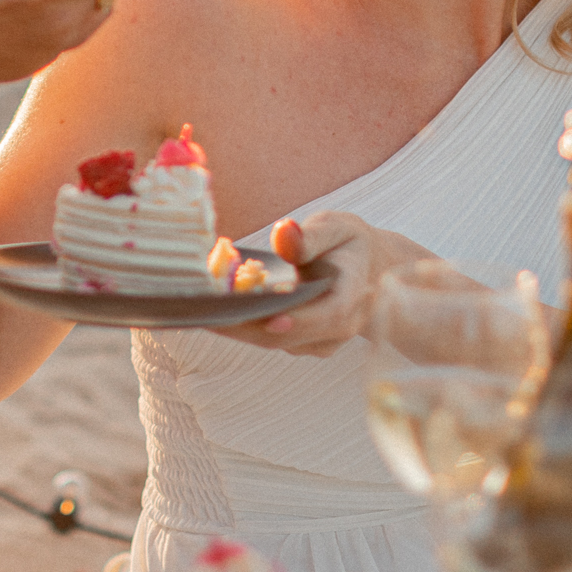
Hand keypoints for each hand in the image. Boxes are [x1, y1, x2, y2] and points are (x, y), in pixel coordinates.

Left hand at [214, 211, 416, 356]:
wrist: (370, 272)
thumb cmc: (349, 244)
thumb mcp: (338, 226)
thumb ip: (311, 234)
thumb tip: (283, 234)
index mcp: (356, 293)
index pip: (331, 315)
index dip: (301, 321)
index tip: (270, 318)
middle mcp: (341, 326)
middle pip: (290, 336)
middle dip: (246, 325)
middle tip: (204, 312)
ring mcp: (322, 340)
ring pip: (273, 341)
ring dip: (237, 326)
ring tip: (200, 307)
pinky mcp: (304, 344)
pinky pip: (268, 338)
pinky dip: (242, 325)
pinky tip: (214, 308)